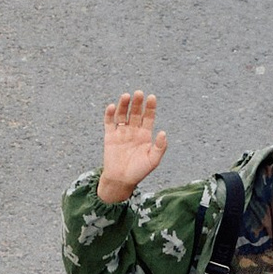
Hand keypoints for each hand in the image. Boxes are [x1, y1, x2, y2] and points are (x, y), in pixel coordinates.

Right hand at [97, 87, 166, 205]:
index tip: (152, 97)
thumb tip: (163, 132)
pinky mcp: (110, 136)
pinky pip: (109, 122)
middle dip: (137, 103)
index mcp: (145, 135)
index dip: (150, 107)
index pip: (148, 117)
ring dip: (124, 105)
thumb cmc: (139, 171)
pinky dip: (109, 114)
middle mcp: (133, 130)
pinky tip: (111, 106)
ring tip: (126, 96)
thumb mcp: (153, 160)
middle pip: (135, 113)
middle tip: (139, 93)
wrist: (121, 180)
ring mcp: (121, 132)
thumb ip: (159, 147)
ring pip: (122, 114)